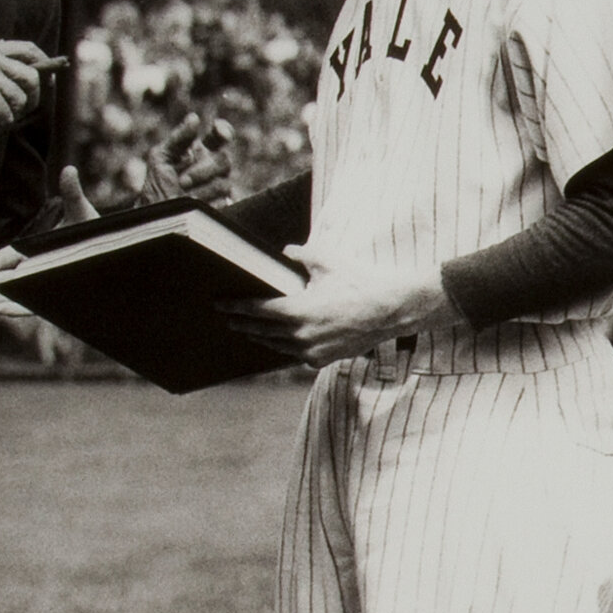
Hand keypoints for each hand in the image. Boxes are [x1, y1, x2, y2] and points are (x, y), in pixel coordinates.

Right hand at [0, 165, 96, 314]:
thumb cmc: (102, 235)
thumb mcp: (83, 213)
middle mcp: (37, 270)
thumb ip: (73, 195)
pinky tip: (1, 308)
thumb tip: (69, 169)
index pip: (2, 260)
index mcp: (36, 251)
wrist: (124, 252)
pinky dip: (19, 307)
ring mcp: (46, 285)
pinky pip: (35, 305)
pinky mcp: (58, 297)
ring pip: (12, 296)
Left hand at [139, 113, 236, 203]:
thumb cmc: (157, 184)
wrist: (157, 216)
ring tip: (183, 197)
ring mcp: (221, 186)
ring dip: (201, 191)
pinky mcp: (224, 205)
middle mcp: (214, 167)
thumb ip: (178, 138)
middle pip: (224, 161)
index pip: (220, 136)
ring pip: (224, 183)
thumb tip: (194, 118)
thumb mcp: (161, 157)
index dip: (223, 131)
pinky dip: (206, 204)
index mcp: (201, 151)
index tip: (219, 132)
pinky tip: (193, 207)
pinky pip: (224, 202)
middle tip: (182, 181)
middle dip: (203, 171)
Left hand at [230, 239, 464, 367]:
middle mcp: (300, 335)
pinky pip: (297, 354)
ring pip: (277, 346)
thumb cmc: (360, 282)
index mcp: (297, 311)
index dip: (236, 307)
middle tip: (229, 319)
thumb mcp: (327, 261)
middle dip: (244, 324)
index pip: (257, 310)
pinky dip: (286, 346)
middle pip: (262, 331)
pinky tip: (281, 341)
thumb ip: (301, 254)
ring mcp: (312, 351)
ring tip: (250, 331)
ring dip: (262, 338)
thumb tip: (287, 252)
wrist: (391, 309)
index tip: (221, 305)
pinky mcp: (323, 359)